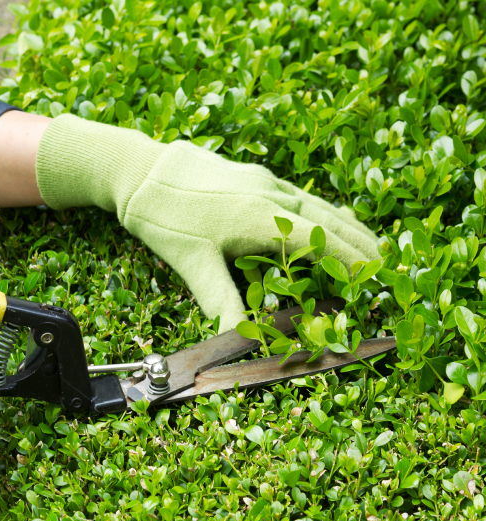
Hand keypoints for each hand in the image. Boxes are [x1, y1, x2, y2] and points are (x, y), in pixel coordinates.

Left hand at [35, 115, 379, 332]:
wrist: (140, 170)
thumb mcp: (192, 263)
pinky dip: (323, 211)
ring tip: (371, 243)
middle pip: (330, 222)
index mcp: (262, 218)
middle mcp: (272, 196)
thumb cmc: (164, 217)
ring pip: (319, 206)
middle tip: (390, 266)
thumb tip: (238, 339)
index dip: (351, 263)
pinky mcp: (255, 175)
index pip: (320, 244)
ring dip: (347, 226)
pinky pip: (301, 195)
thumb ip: (220, 300)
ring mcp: (265, 182)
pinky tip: (326, 217)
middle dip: (361, 245)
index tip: (375, 280)